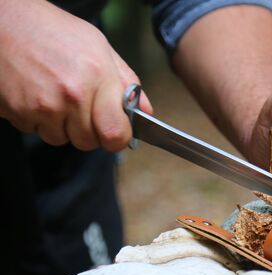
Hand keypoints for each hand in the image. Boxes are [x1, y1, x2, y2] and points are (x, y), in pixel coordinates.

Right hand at [0, 0, 151, 150]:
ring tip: (57, 96)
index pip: (116, 134)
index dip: (118, 138)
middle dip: (89, 131)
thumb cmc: (54, 31)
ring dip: (61, 126)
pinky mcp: (18, 111)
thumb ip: (127, 82)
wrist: (5, 21)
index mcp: (98, 78)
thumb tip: (146, 111)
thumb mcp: (100, 48)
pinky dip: (37, 120)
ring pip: (61, 139)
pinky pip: (35, 131)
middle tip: (82, 108)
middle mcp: (72, 95)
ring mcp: (43, 105)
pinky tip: (38, 94)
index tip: (116, 132)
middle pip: (88, 142)